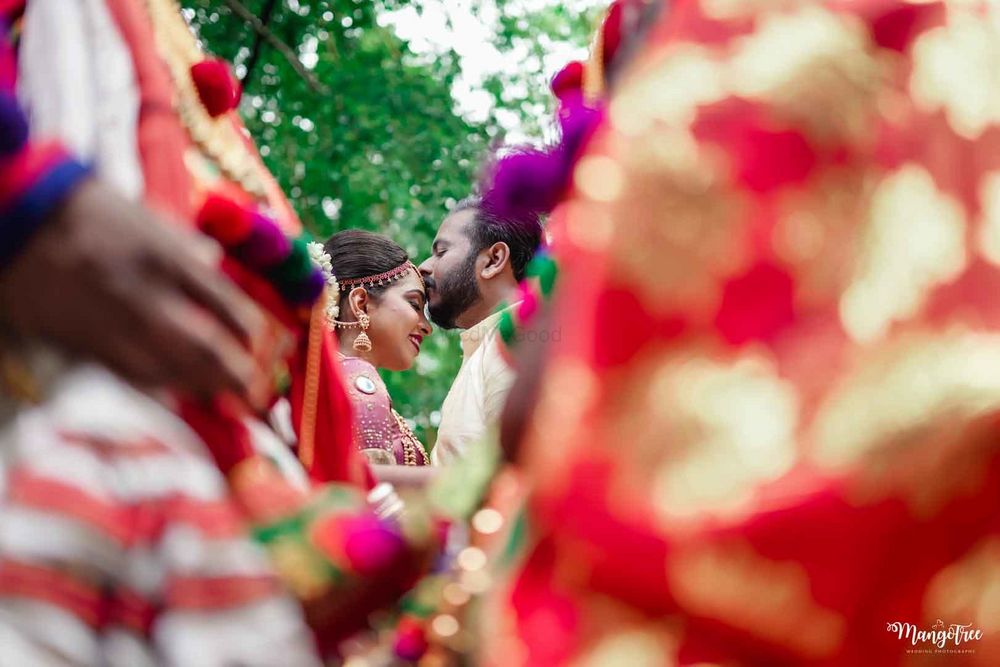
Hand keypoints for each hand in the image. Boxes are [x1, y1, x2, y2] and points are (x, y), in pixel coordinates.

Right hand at [0, 178, 269, 403]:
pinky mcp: (90, 345)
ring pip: (175, 371)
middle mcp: (151, 300)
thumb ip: (188, 245)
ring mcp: (120, 327)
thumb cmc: (92, 213)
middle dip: (240, 377)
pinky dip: (165, 387)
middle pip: (210, 350)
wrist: (21, 221)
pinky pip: (136, 375)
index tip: (266, 348)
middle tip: (259, 396)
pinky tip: (181, 394)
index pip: (231, 309)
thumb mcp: (151, 219)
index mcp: (173, 262)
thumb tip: (216, 263)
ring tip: (229, 400)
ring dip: (206, 389)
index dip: (255, 336)